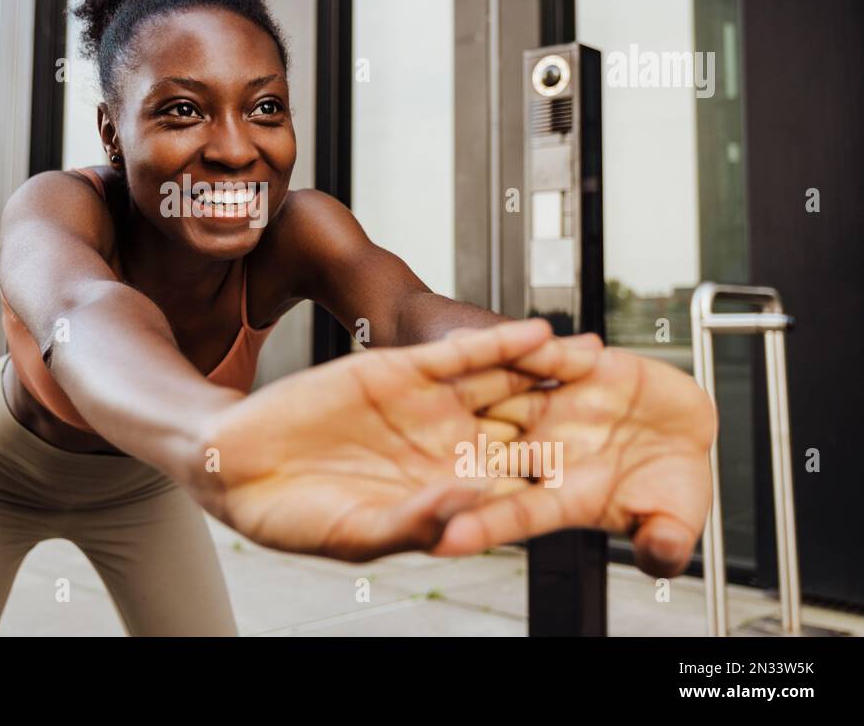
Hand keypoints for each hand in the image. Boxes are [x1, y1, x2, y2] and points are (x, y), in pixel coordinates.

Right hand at [190, 319, 602, 561]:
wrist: (234, 459)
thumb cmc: (288, 513)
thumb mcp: (355, 533)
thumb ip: (417, 520)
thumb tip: (475, 506)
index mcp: (442, 497)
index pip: (515, 494)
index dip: (562, 488)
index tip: (615, 485)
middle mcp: (443, 451)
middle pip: (523, 434)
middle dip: (574, 422)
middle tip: (631, 411)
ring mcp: (426, 409)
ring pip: (502, 388)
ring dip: (548, 374)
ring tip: (600, 359)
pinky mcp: (401, 370)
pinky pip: (461, 355)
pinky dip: (498, 343)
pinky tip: (537, 332)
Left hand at [435, 344, 716, 577]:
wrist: (691, 432)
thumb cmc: (672, 481)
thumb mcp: (675, 517)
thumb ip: (663, 539)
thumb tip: (661, 556)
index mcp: (563, 494)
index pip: (515, 513)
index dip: (483, 525)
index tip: (447, 540)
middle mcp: (549, 451)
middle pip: (490, 454)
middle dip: (452, 458)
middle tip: (408, 464)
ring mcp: (558, 410)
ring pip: (506, 397)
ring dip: (475, 389)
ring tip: (434, 382)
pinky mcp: (578, 372)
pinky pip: (546, 359)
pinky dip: (529, 349)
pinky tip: (498, 340)